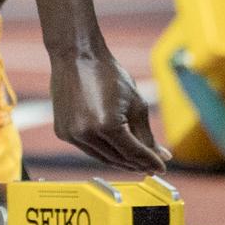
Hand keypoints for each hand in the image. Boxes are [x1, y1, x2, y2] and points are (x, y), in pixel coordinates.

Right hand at [48, 43, 168, 174]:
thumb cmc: (107, 74)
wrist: (77, 56)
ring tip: (135, 159)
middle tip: (150, 165)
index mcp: (107, 126)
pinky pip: (87, 149)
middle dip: (136, 164)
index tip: (161, 167)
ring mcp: (71, 134)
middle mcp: (86, 133)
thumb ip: (147, 134)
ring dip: (120, 160)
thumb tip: (161, 155)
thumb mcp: (136, 103)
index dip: (150, 162)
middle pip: (118, 159)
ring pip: (102, 158)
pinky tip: (114, 148)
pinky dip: (102, 151)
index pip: (134, 153)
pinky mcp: (62, 132)